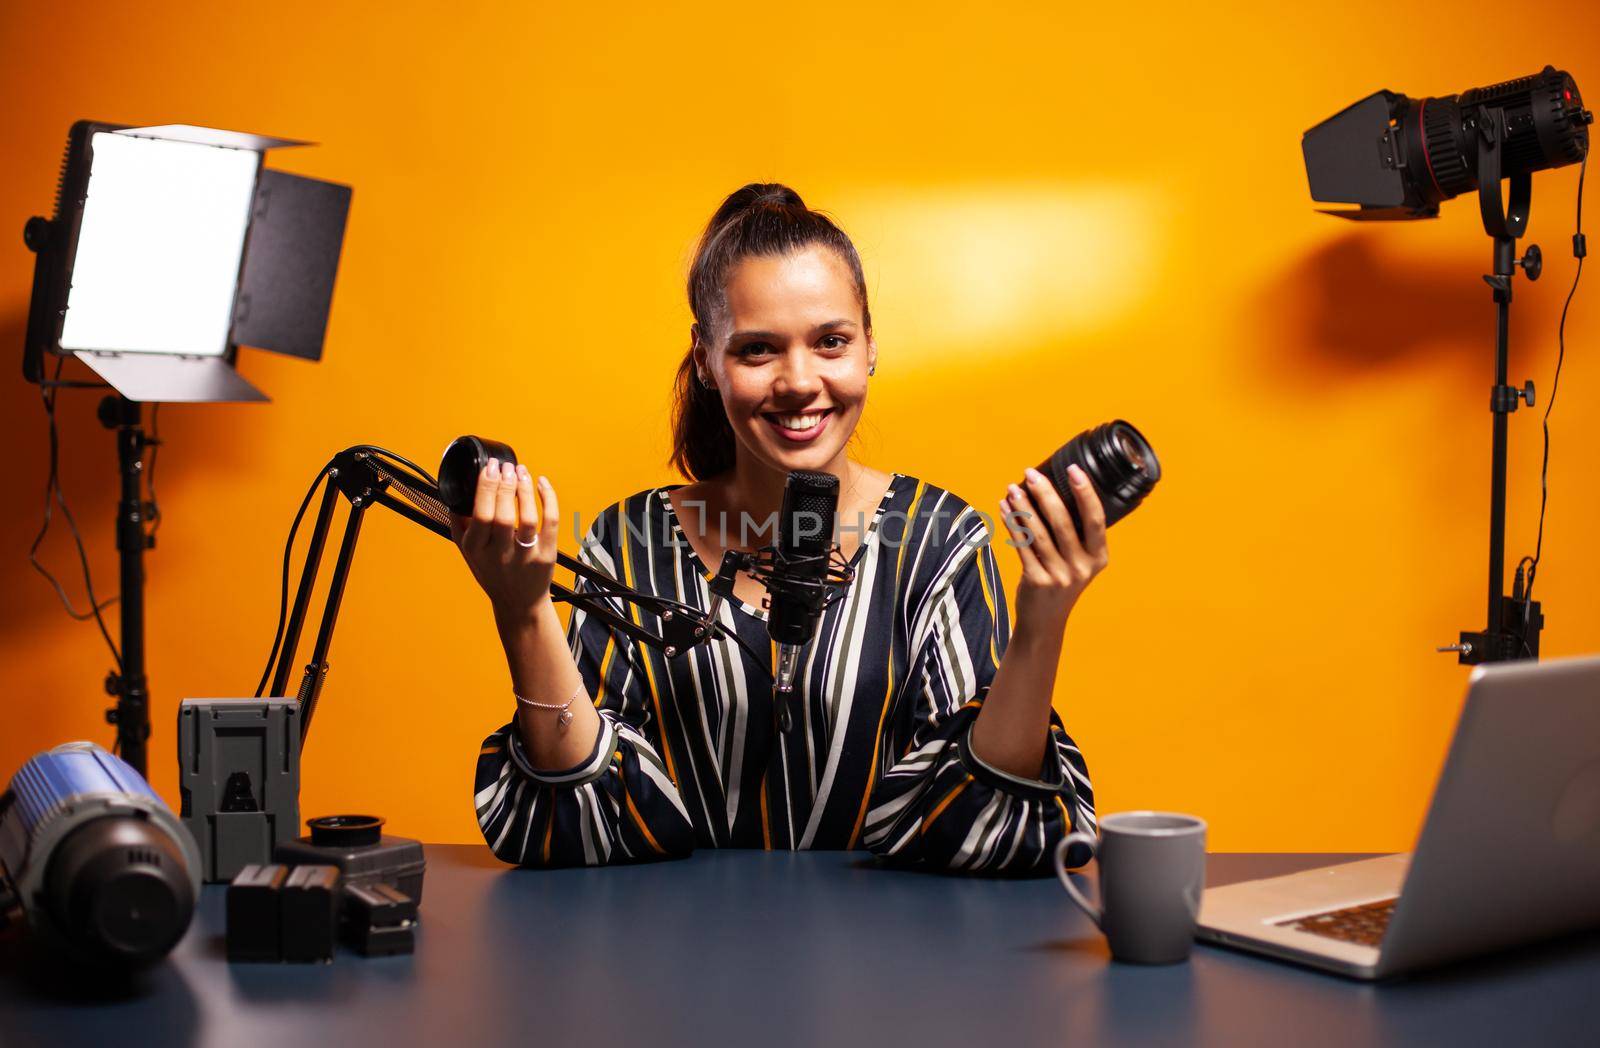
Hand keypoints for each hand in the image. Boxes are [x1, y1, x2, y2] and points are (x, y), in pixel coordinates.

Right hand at [449, 458, 559, 618]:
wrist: (518, 602)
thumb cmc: (492, 573)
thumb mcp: (467, 552)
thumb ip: (460, 524)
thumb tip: (456, 493)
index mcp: (477, 550)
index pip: (481, 515)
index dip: (486, 488)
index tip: (489, 467)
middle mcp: (500, 554)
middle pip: (504, 515)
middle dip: (505, 485)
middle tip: (507, 467)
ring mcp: (525, 556)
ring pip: (528, 518)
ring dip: (525, 490)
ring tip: (522, 471)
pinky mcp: (546, 555)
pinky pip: (551, 522)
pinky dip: (548, 500)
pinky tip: (542, 484)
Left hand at [997, 464, 1108, 637]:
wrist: (1044, 622)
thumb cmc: (1060, 582)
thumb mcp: (1078, 562)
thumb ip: (1075, 535)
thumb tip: (1052, 490)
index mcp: (1098, 557)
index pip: (1095, 519)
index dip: (1085, 492)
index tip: (1074, 469)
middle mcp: (1082, 566)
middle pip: (1063, 521)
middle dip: (1045, 493)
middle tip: (1030, 473)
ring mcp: (1060, 575)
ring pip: (1038, 532)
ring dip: (1023, 506)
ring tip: (1012, 488)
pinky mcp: (1037, 581)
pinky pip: (1022, 545)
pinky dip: (1012, 523)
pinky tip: (1005, 509)